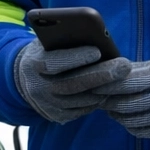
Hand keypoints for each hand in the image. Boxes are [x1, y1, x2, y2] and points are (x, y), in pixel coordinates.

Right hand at [13, 42, 131, 123]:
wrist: (26, 78)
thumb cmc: (45, 52)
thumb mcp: (47, 41)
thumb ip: (62, 38)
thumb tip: (92, 33)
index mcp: (33, 64)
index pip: (53, 63)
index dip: (74, 58)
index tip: (97, 51)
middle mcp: (38, 88)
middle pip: (71, 84)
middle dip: (100, 75)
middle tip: (124, 66)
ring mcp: (47, 105)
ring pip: (80, 100)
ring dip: (103, 89)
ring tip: (122, 77)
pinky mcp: (56, 116)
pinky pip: (82, 110)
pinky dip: (97, 100)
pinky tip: (110, 89)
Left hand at [93, 58, 149, 139]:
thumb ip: (138, 69)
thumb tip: (110, 71)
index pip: (124, 83)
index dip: (105, 84)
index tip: (93, 83)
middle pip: (123, 103)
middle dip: (106, 101)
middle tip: (97, 97)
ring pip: (128, 119)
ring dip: (115, 114)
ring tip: (110, 107)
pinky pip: (139, 131)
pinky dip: (128, 125)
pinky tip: (125, 117)